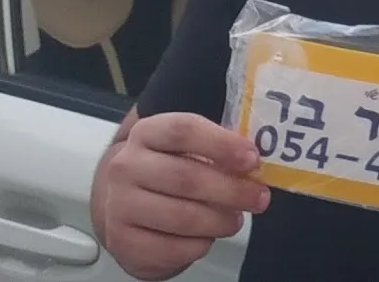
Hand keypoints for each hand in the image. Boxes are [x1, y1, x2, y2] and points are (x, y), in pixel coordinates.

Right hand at [102, 112, 270, 279]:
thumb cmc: (165, 169)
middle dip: (231, 190)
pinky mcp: (123, 241)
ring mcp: (120, 205)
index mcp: (146, 132)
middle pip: (186, 177)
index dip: (222, 144)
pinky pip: (173, 247)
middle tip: (258, 197)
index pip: (183, 130)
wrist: (123, 204)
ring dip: (219, 221)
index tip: (252, 158)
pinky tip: (207, 236)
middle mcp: (126, 166)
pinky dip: (199, 244)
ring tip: (235, 220)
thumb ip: (214, 147)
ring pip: (182, 216)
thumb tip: (252, 162)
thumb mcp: (184, 148)